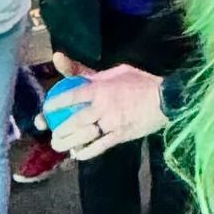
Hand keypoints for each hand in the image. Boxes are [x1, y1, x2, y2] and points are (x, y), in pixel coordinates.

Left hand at [44, 63, 167, 160]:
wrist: (166, 99)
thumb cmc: (140, 82)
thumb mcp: (115, 71)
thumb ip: (88, 71)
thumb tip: (58, 58)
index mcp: (101, 87)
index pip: (72, 94)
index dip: (56, 102)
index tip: (47, 108)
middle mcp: (104, 106)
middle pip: (75, 120)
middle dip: (60, 129)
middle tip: (51, 132)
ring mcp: (112, 123)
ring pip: (85, 136)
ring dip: (69, 142)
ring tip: (59, 145)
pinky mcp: (121, 136)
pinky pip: (100, 146)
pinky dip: (87, 152)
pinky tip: (77, 154)